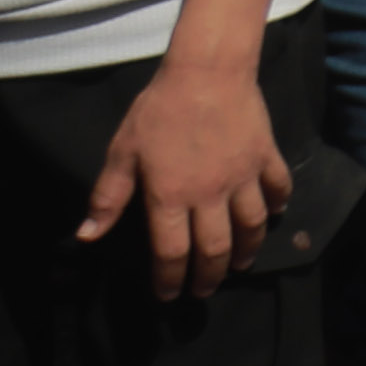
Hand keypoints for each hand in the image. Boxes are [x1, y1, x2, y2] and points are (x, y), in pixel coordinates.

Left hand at [82, 55, 286, 301]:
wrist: (207, 72)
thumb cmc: (159, 111)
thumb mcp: (122, 152)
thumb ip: (108, 197)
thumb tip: (87, 236)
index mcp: (170, 196)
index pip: (171, 252)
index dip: (169, 279)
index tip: (168, 294)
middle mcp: (210, 195)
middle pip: (215, 248)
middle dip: (209, 276)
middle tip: (205, 290)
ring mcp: (243, 177)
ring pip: (252, 225)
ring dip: (247, 250)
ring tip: (241, 264)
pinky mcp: (265, 157)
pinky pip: (278, 187)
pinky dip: (279, 203)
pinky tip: (275, 212)